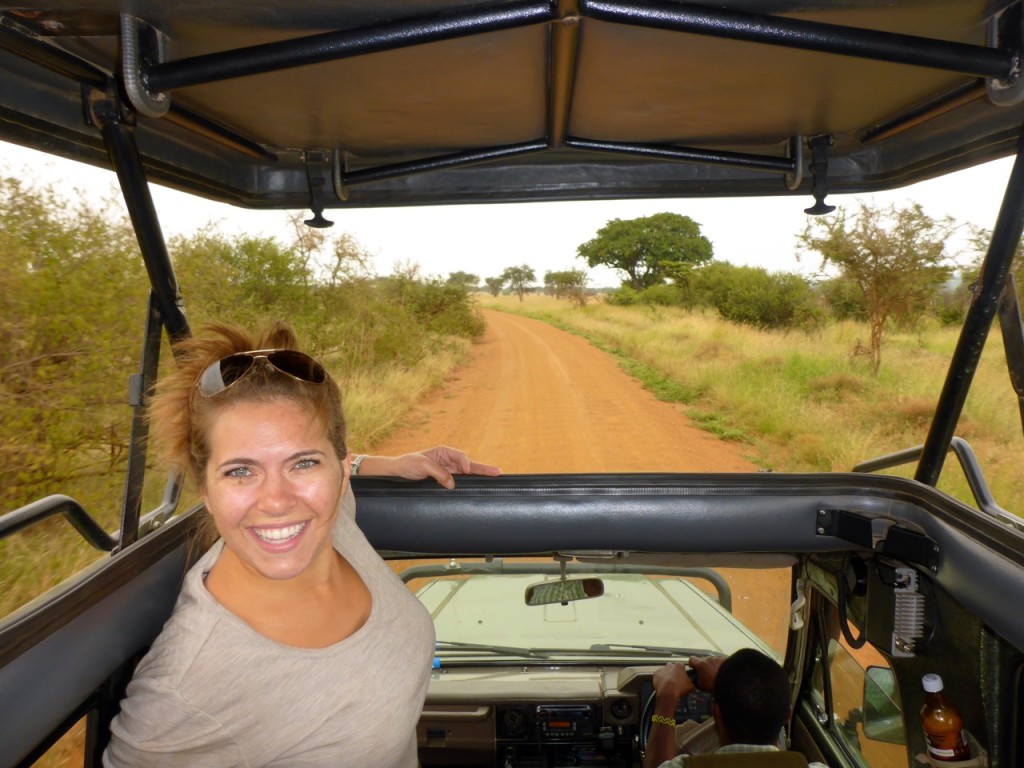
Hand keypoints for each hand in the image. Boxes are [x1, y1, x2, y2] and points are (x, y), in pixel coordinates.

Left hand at [356, 446, 500, 488]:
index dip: (466, 462)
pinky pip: (459, 482)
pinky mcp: (444, 481)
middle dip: (483, 468)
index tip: (467, 470)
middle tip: (498, 472)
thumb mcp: (421, 465)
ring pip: (467, 474)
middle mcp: (448, 461)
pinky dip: (469, 484)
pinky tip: (477, 487)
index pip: (461, 456)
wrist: (395, 473)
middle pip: (469, 464)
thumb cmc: (407, 464)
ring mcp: (447, 471)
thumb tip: (452, 484)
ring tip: (494, 478)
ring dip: (479, 476)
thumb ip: (438, 472)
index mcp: (443, 452)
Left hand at [652, 662, 694, 703]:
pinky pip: (659, 675)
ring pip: (665, 670)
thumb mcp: (691, 686)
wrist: (667, 693)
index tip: (683, 676)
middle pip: (673, 667)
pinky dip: (660, 678)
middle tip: (676, 680)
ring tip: (668, 683)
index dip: (683, 671)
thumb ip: (691, 682)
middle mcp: (670, 665)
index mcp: (679, 666)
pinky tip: (663, 684)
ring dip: (667, 675)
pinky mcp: (656, 673)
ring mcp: (662, 669)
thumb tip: (691, 683)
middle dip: (674, 672)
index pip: (682, 666)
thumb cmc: (680, 689)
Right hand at [687, 655, 725, 691]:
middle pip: (702, 659)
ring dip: (711, 665)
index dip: (692, 664)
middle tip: (706, 673)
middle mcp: (708, 658)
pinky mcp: (725, 659)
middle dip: (702, 665)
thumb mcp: (701, 686)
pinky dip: (719, 665)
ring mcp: (717, 658)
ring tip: (715, 673)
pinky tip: (722, 672)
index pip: (691, 659)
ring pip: (711, 660)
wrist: (730, 683)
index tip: (694, 669)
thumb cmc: (714, 685)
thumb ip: (696, 680)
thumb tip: (695, 679)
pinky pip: (719, 661)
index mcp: (700, 664)